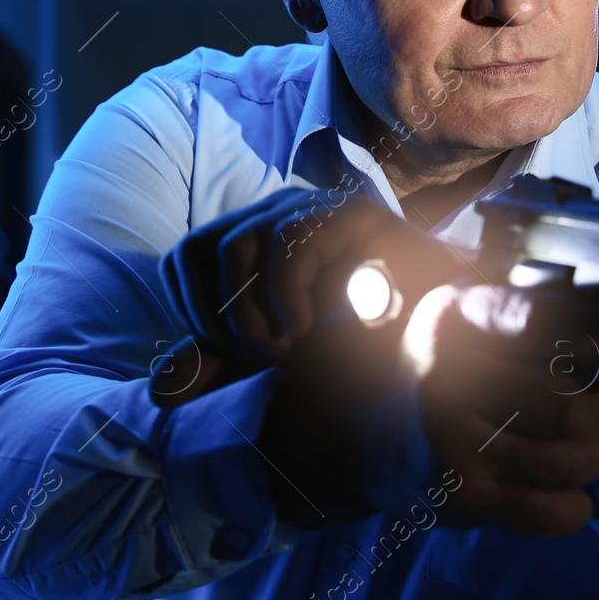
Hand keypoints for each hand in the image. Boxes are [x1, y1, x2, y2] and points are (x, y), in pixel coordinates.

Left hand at [151, 186, 468, 406]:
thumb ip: (221, 367)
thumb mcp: (274, 359)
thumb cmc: (353, 339)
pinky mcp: (353, 212)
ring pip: (238, 244)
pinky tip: (310, 328)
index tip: (233, 357)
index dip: (194, 313)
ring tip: (288, 349)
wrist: (437, 329)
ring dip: (252, 313)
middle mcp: (274, 213)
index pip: (183, 259)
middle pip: (202, 249)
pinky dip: (288, 294)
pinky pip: (293, 241)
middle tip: (265, 358)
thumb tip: (162, 393)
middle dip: (220, 319)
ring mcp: (313, 207)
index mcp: (249, 239)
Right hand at [412, 284, 598, 537]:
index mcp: (454, 322)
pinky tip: (568, 494)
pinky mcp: (461, 496)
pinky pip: (547, 512)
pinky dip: (574, 508)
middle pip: (569, 405)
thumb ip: (532, 313)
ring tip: (580, 449)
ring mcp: (454, 442)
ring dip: (591, 456)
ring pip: (569, 459)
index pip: (541, 324)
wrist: (368, 435)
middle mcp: (449, 379)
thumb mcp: (467, 318)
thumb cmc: (443, 370)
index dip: (598, 343)